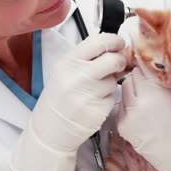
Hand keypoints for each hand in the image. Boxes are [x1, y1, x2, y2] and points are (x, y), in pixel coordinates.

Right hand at [11, 33, 125, 170]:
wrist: (50, 130)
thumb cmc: (58, 98)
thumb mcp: (63, 71)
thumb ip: (85, 58)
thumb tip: (112, 48)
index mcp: (67, 63)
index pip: (98, 42)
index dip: (114, 41)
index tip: (119, 43)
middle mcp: (77, 77)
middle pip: (113, 60)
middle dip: (119, 61)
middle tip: (117, 65)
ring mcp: (88, 95)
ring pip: (113, 81)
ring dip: (110, 83)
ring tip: (93, 91)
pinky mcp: (98, 111)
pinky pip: (112, 98)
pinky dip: (106, 99)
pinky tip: (93, 103)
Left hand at [117, 67, 170, 170]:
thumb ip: (159, 82)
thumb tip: (144, 64)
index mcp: (157, 93)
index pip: (141, 69)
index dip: (146, 69)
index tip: (148, 69)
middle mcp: (141, 102)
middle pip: (130, 78)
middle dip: (138, 80)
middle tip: (148, 88)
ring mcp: (129, 115)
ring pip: (124, 91)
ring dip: (132, 93)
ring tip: (146, 103)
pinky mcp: (122, 126)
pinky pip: (122, 107)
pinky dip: (129, 107)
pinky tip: (141, 115)